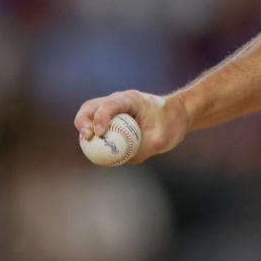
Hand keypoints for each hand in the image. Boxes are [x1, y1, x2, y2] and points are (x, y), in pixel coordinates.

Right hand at [74, 89, 188, 163]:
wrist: (177, 114)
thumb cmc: (171, 123)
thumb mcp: (161, 140)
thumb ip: (143, 149)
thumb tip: (124, 160)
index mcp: (132, 100)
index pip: (111, 104)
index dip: (101, 117)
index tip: (100, 133)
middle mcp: (119, 101)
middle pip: (92, 106)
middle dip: (83, 120)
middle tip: (86, 137)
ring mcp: (113, 109)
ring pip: (90, 114)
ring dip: (84, 127)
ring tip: (87, 143)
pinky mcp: (112, 118)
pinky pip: (96, 125)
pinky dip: (91, 135)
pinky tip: (93, 149)